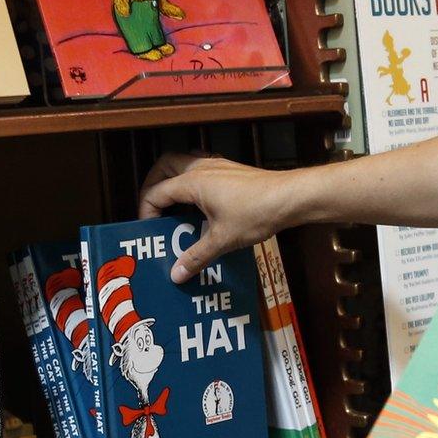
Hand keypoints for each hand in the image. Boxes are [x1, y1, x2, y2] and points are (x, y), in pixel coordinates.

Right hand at [138, 153, 290, 281]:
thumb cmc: (255, 213)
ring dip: (172, 179)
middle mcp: (201, 167)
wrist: (290, 197)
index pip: (156, 192)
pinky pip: (200, 167)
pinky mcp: (230, 169)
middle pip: (164, 166)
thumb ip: (196, 256)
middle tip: (152, 208)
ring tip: (172, 204)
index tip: (148, 230)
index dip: (146, 211)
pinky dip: (191, 180)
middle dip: (152, 185)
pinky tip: (199, 201)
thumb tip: (175, 275)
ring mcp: (217, 165)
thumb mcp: (222, 240)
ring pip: (183, 163)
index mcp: (192, 181)